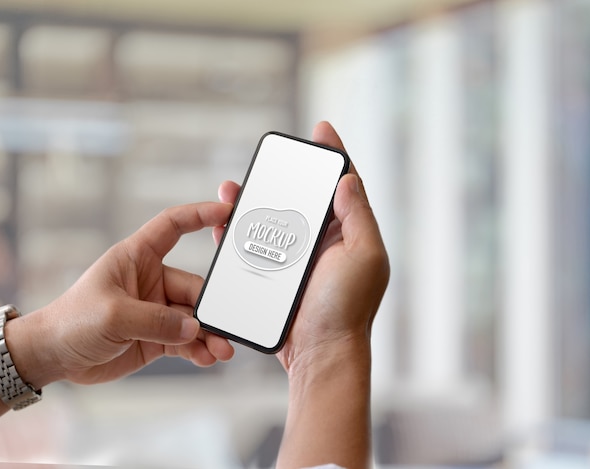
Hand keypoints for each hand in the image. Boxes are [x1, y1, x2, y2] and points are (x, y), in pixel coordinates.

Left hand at [11, 202, 235, 388]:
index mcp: (137, 258)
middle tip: (225, 326)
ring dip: (209, 334)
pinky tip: (206, 358)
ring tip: (222, 351)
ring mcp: (156, 309)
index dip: (200, 215)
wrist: (53, 357)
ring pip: (194, 318)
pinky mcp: (157, 336)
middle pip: (193, 286)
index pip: (173, 226)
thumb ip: (156, 321)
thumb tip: (193, 328)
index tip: (226, 214)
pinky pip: (186, 340)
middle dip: (210, 309)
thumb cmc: (71, 321)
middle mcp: (151, 280)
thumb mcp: (113, 316)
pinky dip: (199, 349)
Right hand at [214, 122, 389, 372]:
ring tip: (232, 187)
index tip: (321, 129)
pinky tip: (225, 222)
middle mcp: (326, 242)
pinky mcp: (277, 277)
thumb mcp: (364, 256)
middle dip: (284, 175)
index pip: (344, 184)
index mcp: (350, 233)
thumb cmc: (347, 307)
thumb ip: (358, 216)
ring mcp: (299, 259)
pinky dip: (241, 231)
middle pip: (302, 197)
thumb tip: (347, 178)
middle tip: (265, 160)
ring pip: (274, 219)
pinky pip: (257, 246)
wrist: (320, 353)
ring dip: (254, 200)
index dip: (333, 154)